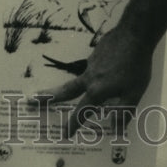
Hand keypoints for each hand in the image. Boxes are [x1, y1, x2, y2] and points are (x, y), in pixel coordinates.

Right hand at [33, 23, 155, 138]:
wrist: (135, 32)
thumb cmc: (136, 65)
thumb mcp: (134, 93)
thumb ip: (124, 112)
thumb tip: (116, 129)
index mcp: (97, 90)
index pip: (81, 111)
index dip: (73, 124)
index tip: (65, 133)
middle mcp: (89, 77)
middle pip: (64, 91)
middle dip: (47, 98)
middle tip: (30, 101)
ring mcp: (91, 63)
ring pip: (81, 78)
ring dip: (75, 85)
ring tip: (86, 83)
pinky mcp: (96, 52)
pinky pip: (93, 67)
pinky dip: (94, 73)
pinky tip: (107, 69)